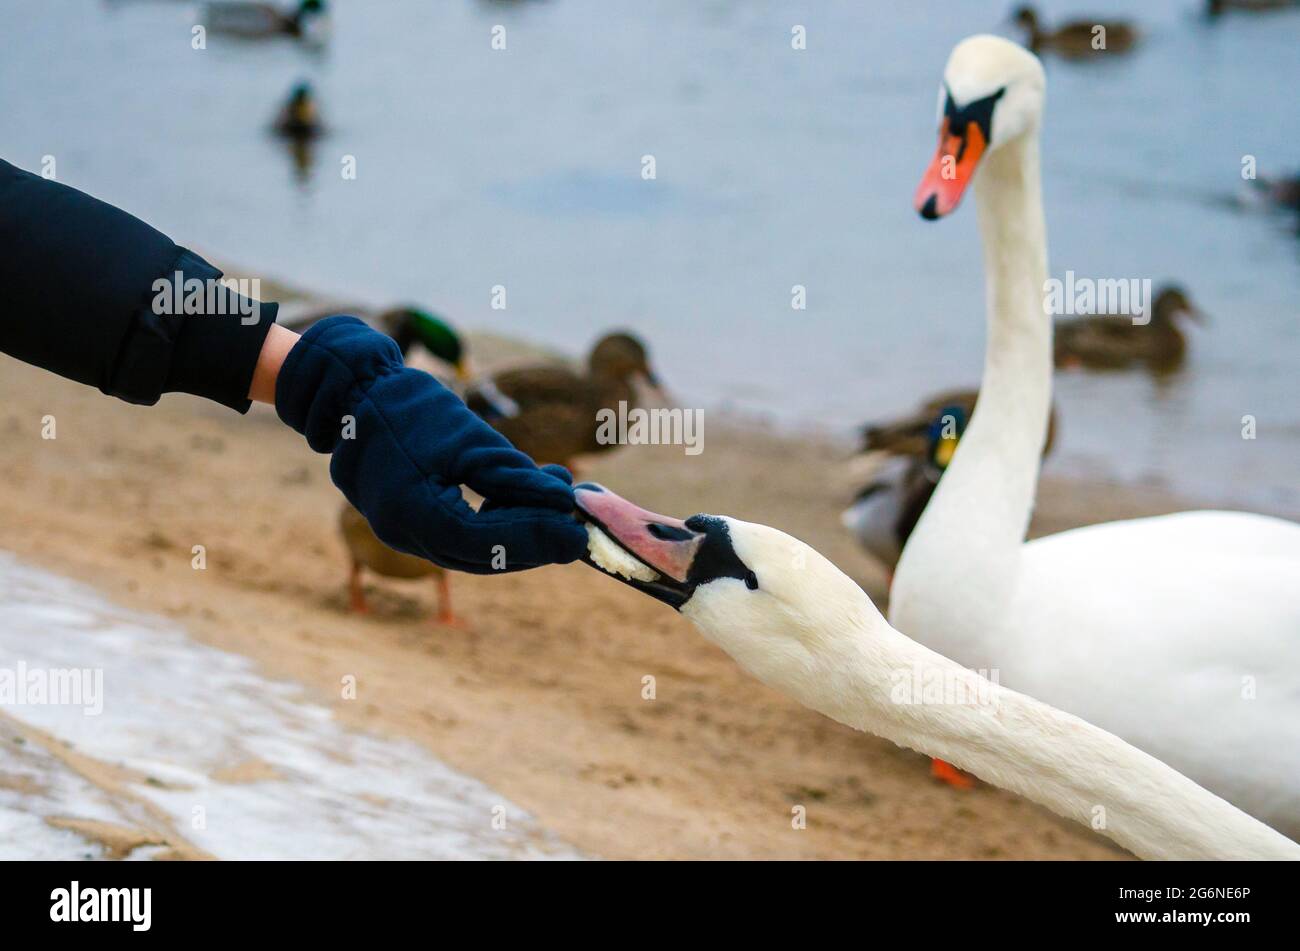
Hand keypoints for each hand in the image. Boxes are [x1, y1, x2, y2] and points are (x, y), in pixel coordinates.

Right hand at [274, 316, 587, 572]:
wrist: (349, 390)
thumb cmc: (405, 406)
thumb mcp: (467, 438)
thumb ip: (513, 476)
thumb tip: (564, 502)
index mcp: (413, 514)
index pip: (489, 543)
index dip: (538, 539)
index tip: (579, 534)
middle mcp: (404, 533)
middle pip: (484, 555)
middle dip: (534, 543)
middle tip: (578, 531)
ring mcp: (401, 531)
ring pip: (474, 549)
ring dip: (519, 534)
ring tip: (559, 510)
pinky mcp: (407, 520)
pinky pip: (459, 534)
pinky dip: (494, 524)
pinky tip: (524, 500)